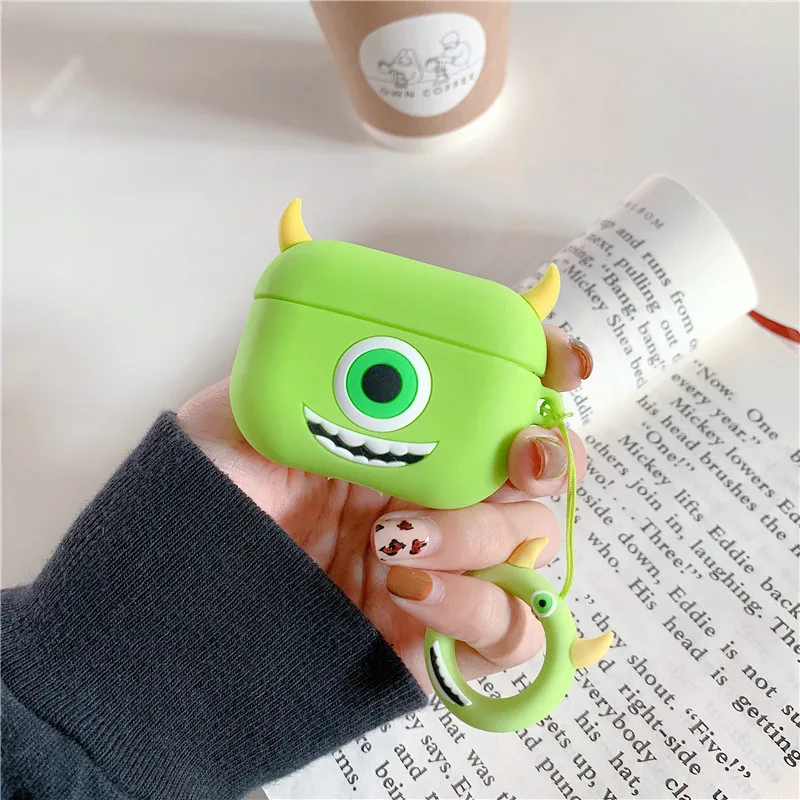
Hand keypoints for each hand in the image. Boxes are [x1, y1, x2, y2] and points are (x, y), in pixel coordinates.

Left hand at [176, 325, 591, 688]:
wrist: (161, 597)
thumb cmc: (203, 493)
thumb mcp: (255, 404)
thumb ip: (321, 362)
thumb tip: (382, 326)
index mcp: (403, 436)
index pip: (500, 399)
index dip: (546, 374)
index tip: (560, 365)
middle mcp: (431, 495)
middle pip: (539, 475)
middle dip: (550, 457)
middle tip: (522, 454)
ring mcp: (438, 567)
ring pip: (527, 550)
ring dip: (483, 535)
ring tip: (397, 535)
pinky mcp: (431, 638)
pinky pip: (505, 634)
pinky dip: (477, 606)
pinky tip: (409, 585)